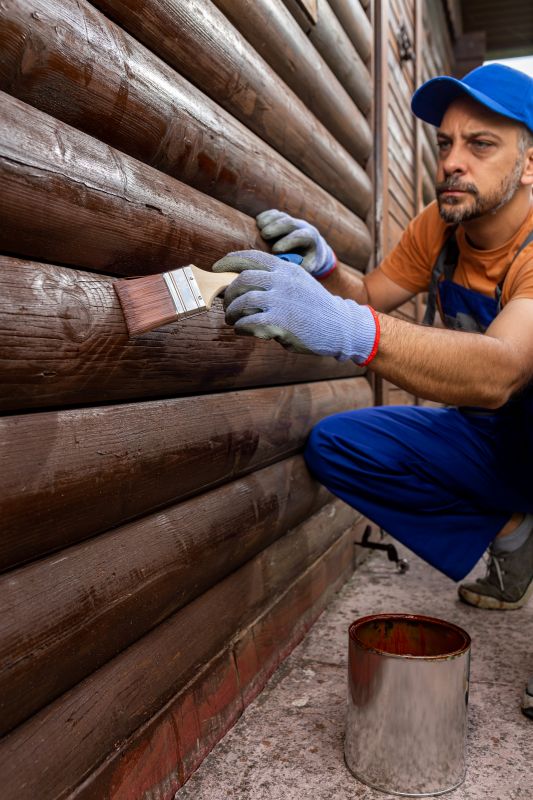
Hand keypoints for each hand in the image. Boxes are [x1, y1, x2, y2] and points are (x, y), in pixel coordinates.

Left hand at [212, 250, 377, 363]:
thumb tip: (240, 284)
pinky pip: (249, 322)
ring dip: (232, 312)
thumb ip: (274, 280)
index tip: (216, 268)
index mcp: (285, 268)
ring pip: (242, 302)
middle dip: (229, 293)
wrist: (338, 326)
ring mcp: (280, 300)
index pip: (250, 257)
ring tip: (232, 319)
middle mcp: (282, 280)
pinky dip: (241, 327)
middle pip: (241, 280)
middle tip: (226, 304)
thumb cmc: (313, 307)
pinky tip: (242, 330)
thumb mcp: (297, 283)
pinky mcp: (280, 321)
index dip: (228, 261)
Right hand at [256, 209, 336, 278]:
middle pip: (289, 222)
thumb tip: (284, 266)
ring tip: (259, 228)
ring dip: (268, 221)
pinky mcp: (283, 217)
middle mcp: (302, 226)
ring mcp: (292, 220)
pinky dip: (265, 216)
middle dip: (276, 227)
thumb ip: (297, 265)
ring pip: (281, 216)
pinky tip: (258, 222)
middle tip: (264, 235)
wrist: (311, 250)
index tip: (275, 250)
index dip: (288, 241)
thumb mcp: (306, 266)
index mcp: (310, 238)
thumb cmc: (306, 262)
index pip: (300, 236)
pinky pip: (274, 213)